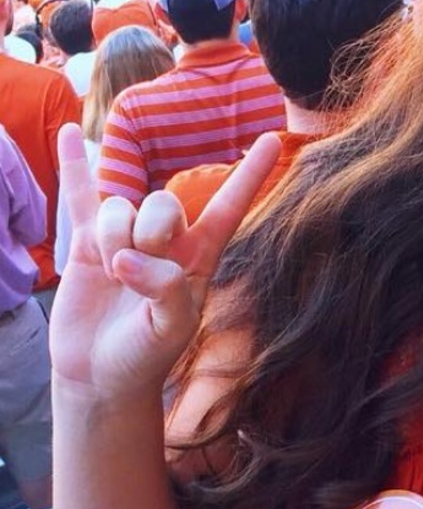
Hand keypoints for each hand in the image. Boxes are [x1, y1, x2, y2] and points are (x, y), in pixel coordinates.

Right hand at [51, 125, 280, 399]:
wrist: (103, 374)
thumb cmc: (146, 356)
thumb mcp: (172, 329)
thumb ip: (164, 289)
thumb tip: (128, 258)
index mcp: (199, 259)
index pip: (228, 208)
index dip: (248, 175)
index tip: (270, 139)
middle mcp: (166, 243)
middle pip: (163, 203)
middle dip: (150, 231)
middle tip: (136, 274)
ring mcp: (126, 238)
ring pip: (120, 205)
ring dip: (113, 236)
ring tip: (113, 276)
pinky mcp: (88, 242)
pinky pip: (80, 195)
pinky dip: (72, 166)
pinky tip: (65, 134)